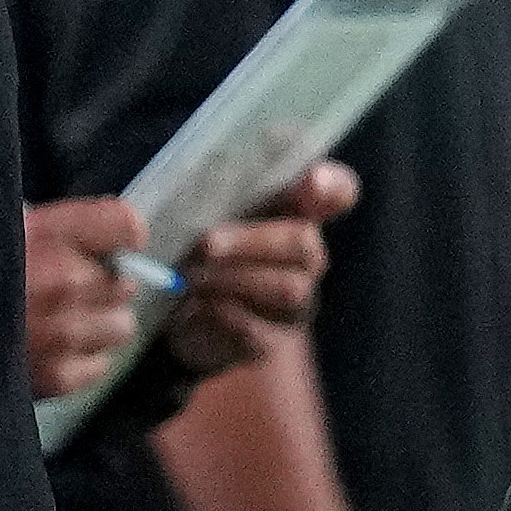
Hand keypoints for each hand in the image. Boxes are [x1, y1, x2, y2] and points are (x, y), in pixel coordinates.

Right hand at [24, 198, 149, 398]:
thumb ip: (36, 228)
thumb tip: (84, 239)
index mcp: (45, 234)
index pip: (126, 225)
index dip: (115, 235)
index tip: (101, 244)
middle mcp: (65, 281)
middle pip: (125, 283)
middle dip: (99, 285)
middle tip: (62, 289)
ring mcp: (64, 333)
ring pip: (119, 327)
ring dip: (94, 325)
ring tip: (55, 324)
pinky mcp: (57, 377)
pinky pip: (98, 366)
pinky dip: (78, 361)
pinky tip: (46, 352)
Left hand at [156, 163, 353, 381]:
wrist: (173, 315)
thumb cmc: (192, 248)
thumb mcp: (195, 207)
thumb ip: (211, 181)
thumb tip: (205, 169)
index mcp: (292, 213)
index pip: (338, 192)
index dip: (332, 187)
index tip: (312, 181)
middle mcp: (304, 257)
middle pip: (305, 244)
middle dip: (252, 241)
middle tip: (206, 243)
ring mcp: (294, 303)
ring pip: (290, 290)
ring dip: (234, 279)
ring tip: (190, 275)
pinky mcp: (270, 341)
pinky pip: (260, 331)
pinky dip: (224, 316)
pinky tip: (196, 306)